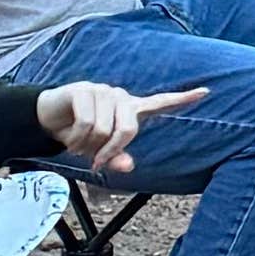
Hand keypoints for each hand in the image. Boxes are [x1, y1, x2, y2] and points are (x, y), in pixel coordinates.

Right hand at [36, 77, 207, 182]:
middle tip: (96, 162)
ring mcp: (103, 91)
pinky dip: (77, 140)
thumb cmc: (80, 135)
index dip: (183, 99)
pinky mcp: (84, 90)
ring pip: (103, 129)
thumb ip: (116, 158)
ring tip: (79, 145)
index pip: (161, 102)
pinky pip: (86, 124)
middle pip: (129, 129)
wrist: (48, 120)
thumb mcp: (99, 152)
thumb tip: (128, 165)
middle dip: (110, 151)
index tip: (206, 92)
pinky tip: (70, 139)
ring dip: (88, 146)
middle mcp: (121, 98)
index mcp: (130, 110)